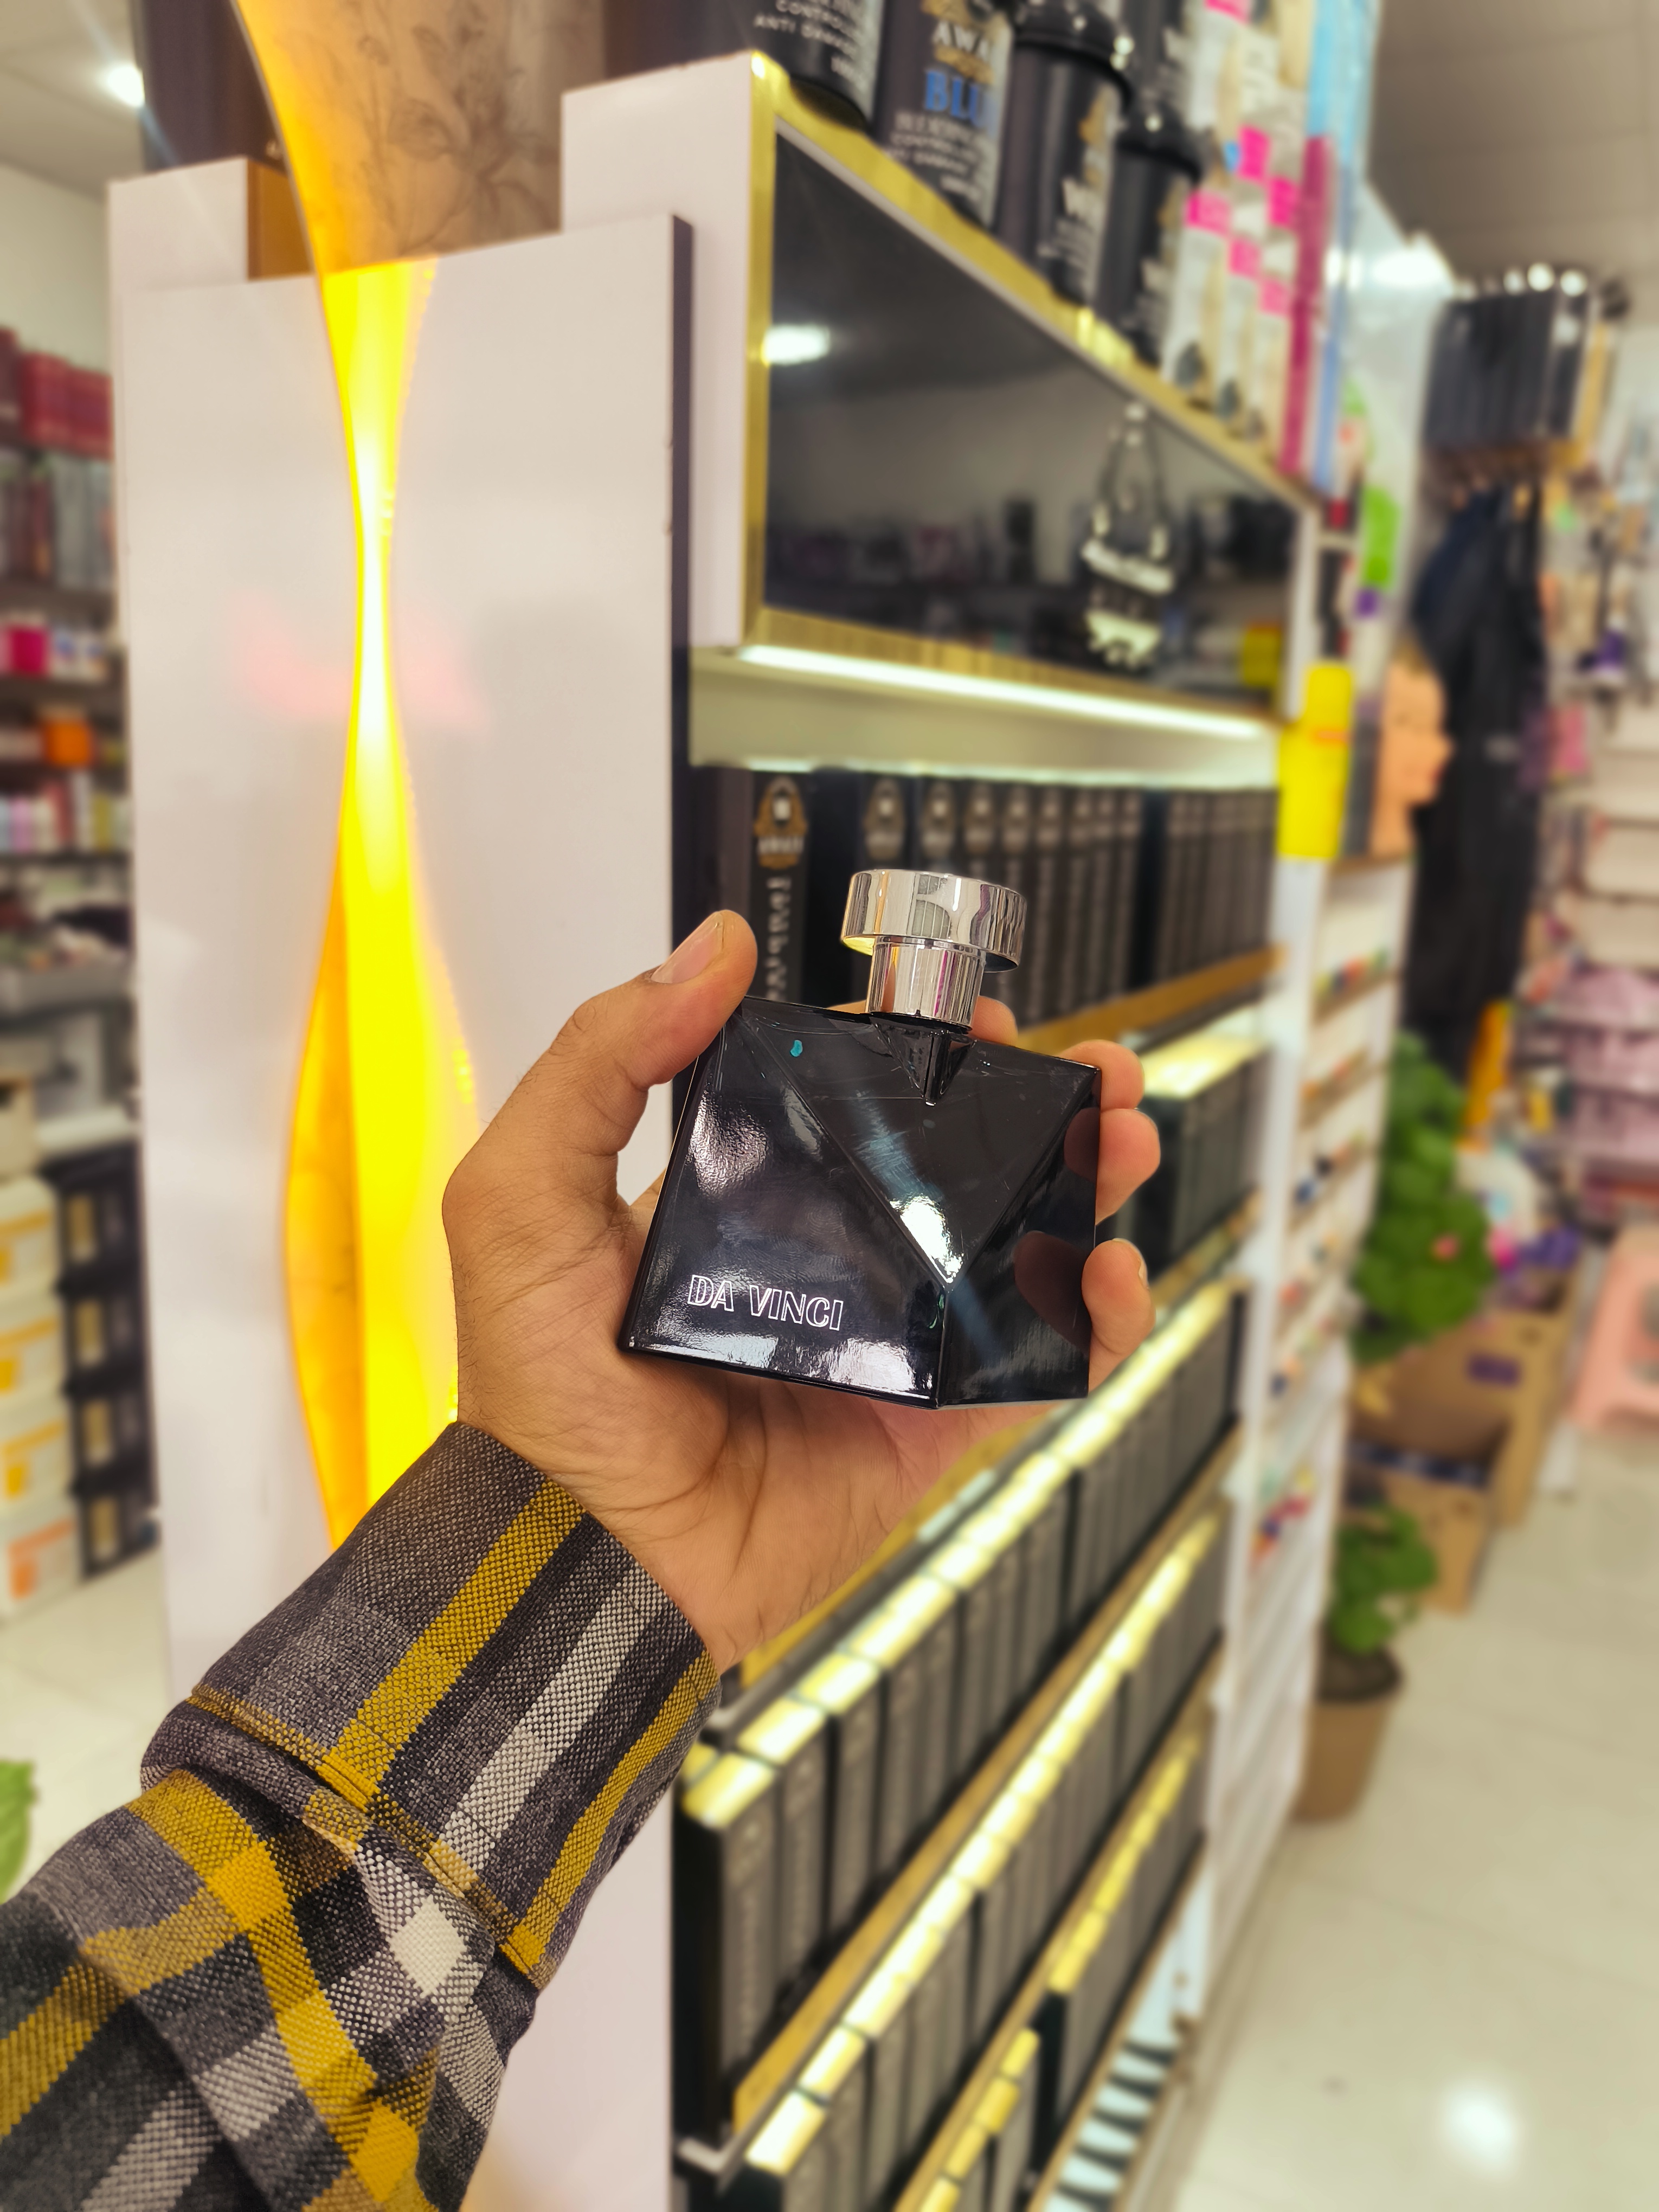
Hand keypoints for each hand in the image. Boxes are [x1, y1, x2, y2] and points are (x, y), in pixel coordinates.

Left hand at [444, 912, 1158, 1672]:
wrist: (585, 1562)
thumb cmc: (541, 1397)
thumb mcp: (522, 1199)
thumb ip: (598, 1063)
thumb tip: (708, 950)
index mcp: (744, 1201)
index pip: (853, 1103)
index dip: (922, 1052)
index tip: (969, 1014)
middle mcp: (825, 1263)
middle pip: (956, 1165)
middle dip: (1035, 1107)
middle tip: (1085, 1073)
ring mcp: (886, 1346)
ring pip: (1012, 1249)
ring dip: (1081, 1185)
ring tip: (1120, 1139)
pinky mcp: (928, 1426)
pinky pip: (1031, 1366)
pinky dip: (1090, 1320)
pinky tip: (1108, 1272)